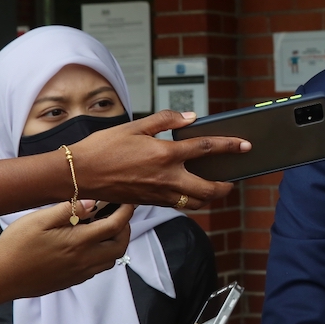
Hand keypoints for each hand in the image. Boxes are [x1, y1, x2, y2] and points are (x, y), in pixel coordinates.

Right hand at [0, 201, 133, 303]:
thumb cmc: (15, 247)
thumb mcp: (38, 220)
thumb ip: (68, 209)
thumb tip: (93, 201)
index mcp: (78, 242)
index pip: (115, 226)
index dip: (127, 212)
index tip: (130, 201)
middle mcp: (84, 260)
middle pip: (120, 246)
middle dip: (125, 228)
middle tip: (119, 214)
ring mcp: (79, 273)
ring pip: (111, 259)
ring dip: (116, 243)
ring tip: (106, 228)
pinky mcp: (72, 281)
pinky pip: (98, 268)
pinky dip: (103, 255)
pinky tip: (91, 244)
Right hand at [70, 110, 249, 209]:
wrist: (79, 174)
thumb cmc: (104, 148)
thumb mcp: (135, 126)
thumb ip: (166, 120)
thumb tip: (190, 117)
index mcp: (165, 154)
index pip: (206, 149)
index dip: (229, 146)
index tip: (245, 145)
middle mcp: (166, 178)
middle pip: (209, 189)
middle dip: (226, 186)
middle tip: (233, 179)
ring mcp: (159, 193)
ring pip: (196, 202)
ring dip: (210, 196)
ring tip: (216, 187)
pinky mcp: (151, 202)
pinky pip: (180, 205)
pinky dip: (191, 200)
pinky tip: (190, 190)